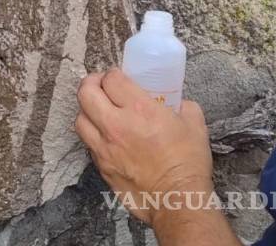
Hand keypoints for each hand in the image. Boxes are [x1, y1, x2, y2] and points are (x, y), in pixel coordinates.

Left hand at [75, 69, 213, 225]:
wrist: (177, 200)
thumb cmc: (187, 164)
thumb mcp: (195, 126)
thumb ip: (185, 108)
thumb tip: (181, 104)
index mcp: (140, 110)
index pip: (111, 79)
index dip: (113, 74)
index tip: (117, 77)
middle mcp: (116, 125)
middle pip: (86, 93)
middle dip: (91, 83)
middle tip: (99, 84)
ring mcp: (104, 147)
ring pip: (79, 119)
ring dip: (87, 110)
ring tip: (98, 109)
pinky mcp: (101, 165)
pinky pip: (88, 143)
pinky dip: (92, 134)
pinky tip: (104, 135)